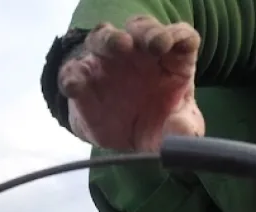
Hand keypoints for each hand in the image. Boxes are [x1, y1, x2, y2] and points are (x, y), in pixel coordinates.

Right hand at [58, 15, 205, 151]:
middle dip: (148, 31)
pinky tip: (75, 86)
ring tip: (120, 46)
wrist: (124, 140)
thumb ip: (183, 129)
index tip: (177, 44)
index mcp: (172, 61)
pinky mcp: (83, 78)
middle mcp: (140, 53)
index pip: (181, 36)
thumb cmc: (158, 124)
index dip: (179, 35)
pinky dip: (72, 75)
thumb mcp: (176, 130)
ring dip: (111, 38)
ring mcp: (110, 61)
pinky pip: (73, 71)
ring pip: (105, 37)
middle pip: (143, 28)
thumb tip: (183, 132)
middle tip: (155, 43)